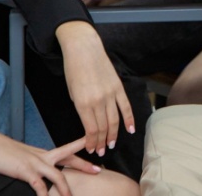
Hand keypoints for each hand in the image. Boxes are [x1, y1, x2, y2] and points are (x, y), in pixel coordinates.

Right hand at [0, 134, 101, 195]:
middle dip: (84, 164)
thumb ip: (34, 163)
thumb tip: (40, 170)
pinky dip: (44, 194)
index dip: (81, 152)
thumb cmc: (3, 152)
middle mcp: (42, 156)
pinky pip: (38, 185)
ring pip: (58, 175)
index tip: (94, 153)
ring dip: (66, 187)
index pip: (67, 151)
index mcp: (43, 152)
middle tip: (98, 170)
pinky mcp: (25, 171)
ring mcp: (35, 163)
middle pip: (69, 158)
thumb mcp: (23, 156)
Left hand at [56, 21, 134, 155]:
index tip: (91, 149)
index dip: (92, 142)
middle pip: (103, 127)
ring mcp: (110, 94)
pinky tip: (130, 130)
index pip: (90, 129)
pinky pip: (125, 107)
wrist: (84, 50)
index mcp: (83, 104)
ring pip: (115, 120)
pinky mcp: (118, 87)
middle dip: (102, 142)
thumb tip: (90, 122)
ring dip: (114, 135)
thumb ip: (82, 108)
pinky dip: (129, 119)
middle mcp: (98, 101)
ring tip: (112, 144)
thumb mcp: (72, 92)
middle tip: (102, 151)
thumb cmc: (74, 70)